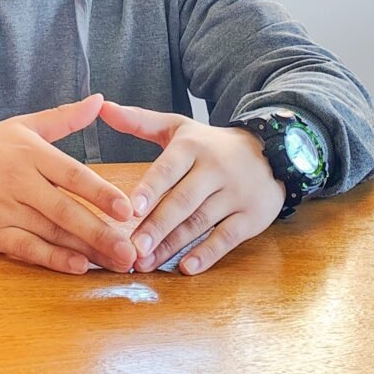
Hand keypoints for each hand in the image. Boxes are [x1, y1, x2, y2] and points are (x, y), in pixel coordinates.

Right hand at [0, 94, 135, 274]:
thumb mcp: (22, 126)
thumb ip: (64, 118)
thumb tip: (100, 100)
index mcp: (30, 152)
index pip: (73, 174)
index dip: (101, 193)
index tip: (128, 210)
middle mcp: (19, 179)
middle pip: (66, 209)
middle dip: (101, 232)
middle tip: (132, 252)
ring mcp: (4, 207)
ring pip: (51, 232)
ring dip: (85, 250)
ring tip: (116, 263)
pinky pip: (26, 248)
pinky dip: (52, 258)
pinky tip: (76, 266)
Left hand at [98, 102, 284, 274]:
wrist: (269, 151)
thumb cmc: (209, 144)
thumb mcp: (177, 127)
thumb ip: (139, 120)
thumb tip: (103, 106)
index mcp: (192, 147)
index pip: (168, 169)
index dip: (151, 189)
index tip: (132, 208)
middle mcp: (215, 169)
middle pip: (183, 201)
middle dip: (157, 226)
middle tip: (133, 247)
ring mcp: (236, 194)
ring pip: (200, 222)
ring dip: (172, 245)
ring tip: (147, 262)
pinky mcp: (252, 217)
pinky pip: (227, 238)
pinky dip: (207, 254)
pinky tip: (186, 268)